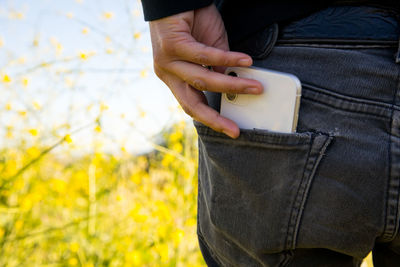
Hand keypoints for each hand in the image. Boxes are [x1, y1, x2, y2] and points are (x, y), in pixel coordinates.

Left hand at [149, 4, 262, 137]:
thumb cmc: (193, 23)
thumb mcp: (210, 50)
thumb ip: (218, 69)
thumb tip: (232, 86)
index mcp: (174, 78)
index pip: (192, 104)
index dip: (211, 119)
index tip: (230, 129)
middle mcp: (167, 73)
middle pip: (192, 102)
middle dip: (215, 118)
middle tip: (235, 129)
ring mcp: (167, 61)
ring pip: (202, 80)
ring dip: (232, 85)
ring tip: (255, 87)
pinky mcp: (172, 45)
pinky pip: (204, 57)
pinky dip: (227, 59)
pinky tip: (245, 61)